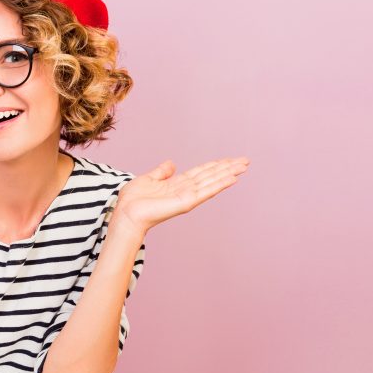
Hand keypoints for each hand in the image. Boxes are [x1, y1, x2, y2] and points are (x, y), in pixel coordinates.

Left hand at [112, 156, 250, 239]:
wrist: (126, 213)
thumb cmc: (133, 200)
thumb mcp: (148, 179)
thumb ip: (161, 172)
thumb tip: (171, 163)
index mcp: (177, 184)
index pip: (201, 172)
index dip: (215, 165)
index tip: (229, 159)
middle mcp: (186, 190)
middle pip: (211, 175)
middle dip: (228, 167)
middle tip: (245, 160)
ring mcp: (188, 196)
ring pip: (212, 181)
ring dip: (229, 173)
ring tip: (243, 166)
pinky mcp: (187, 202)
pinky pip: (206, 191)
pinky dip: (220, 184)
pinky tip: (232, 178)